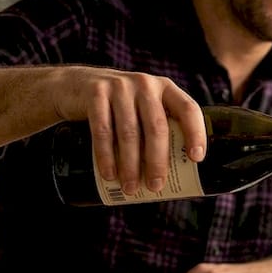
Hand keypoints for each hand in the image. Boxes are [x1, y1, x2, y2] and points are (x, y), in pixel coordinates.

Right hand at [53, 66, 206, 194]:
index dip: (195, 133)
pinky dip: (106, 156)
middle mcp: (146, 84)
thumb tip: (174, 176)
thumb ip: (157, 128)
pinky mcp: (96, 93)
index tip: (196, 159)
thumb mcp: (143, 107)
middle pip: (156, 127)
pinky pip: (102, 129)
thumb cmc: (120, 107)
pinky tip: (109, 174)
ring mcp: (120, 87)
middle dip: (157, 161)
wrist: (75, 85)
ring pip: (129, 132)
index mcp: (166, 89)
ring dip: (130, 165)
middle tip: (155, 186)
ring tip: (130, 188)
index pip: (188, 109)